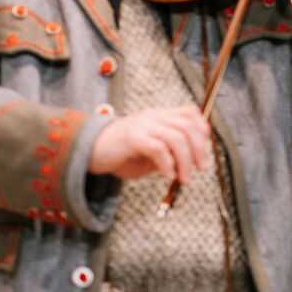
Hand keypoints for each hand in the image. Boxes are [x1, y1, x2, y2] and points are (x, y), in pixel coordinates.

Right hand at [88, 105, 212, 181]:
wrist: (87, 152)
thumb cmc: (121, 154)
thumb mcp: (150, 152)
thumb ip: (169, 152)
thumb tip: (191, 162)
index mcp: (158, 116)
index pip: (190, 113)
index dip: (202, 130)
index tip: (204, 150)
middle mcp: (153, 117)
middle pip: (187, 126)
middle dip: (199, 149)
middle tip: (200, 168)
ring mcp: (142, 125)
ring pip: (176, 138)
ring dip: (185, 160)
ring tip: (184, 178)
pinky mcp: (132, 138)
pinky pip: (158, 148)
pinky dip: (168, 164)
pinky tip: (168, 175)